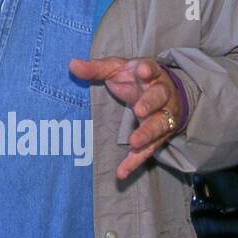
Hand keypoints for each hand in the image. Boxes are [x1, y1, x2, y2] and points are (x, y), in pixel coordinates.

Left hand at [68, 57, 182, 180]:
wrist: (165, 92)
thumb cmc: (136, 78)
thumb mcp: (117, 69)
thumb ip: (96, 68)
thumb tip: (71, 65)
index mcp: (150, 74)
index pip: (151, 69)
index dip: (147, 69)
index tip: (141, 70)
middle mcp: (162, 94)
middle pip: (159, 98)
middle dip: (150, 104)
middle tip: (140, 111)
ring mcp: (163, 116)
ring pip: (159, 125)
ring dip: (147, 134)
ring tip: (134, 143)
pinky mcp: (159, 136)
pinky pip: (149, 150)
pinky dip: (136, 161)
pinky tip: (122, 172)